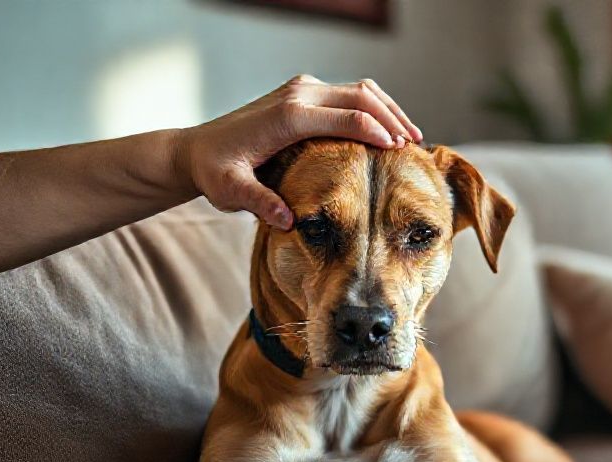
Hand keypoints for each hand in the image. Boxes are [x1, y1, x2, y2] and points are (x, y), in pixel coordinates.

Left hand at [175, 75, 422, 228]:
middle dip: (393, 119)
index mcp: (288, 117)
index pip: (348, 117)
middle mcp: (298, 95)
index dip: (379, 133)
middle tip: (416, 145)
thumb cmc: (214, 172)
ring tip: (410, 136)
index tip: (402, 153)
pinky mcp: (303, 93)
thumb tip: (291, 222)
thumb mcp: (231, 191)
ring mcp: (301, 89)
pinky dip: (372, 107)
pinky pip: (347, 93)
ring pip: (359, 89)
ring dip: (387, 109)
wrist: (195, 150)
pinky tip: (386, 129)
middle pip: (361, 96)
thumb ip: (261, 203)